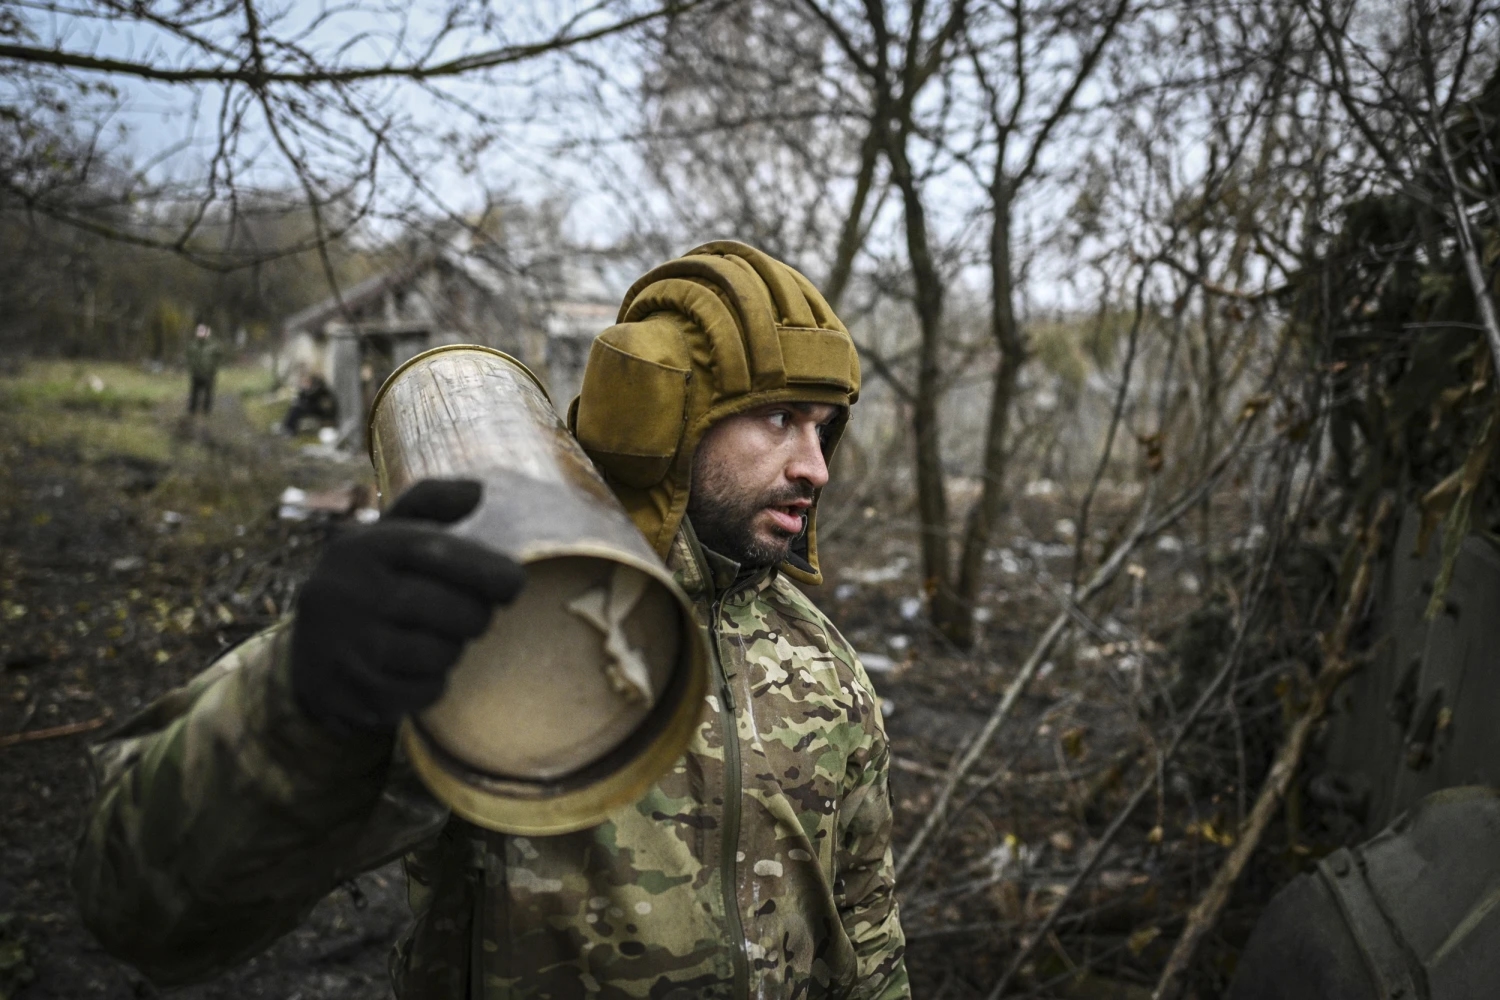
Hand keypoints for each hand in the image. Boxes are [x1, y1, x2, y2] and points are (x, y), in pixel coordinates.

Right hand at [289, 479, 524, 734]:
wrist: (307, 655)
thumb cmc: (370, 584)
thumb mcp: (387, 536)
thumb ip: (430, 503)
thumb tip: (477, 490)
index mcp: (362, 547)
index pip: (436, 551)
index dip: (485, 568)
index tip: (515, 584)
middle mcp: (347, 591)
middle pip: (447, 608)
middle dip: (476, 616)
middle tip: (475, 617)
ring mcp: (344, 643)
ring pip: (438, 652)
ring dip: (453, 650)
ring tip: (441, 640)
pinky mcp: (347, 690)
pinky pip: (420, 691)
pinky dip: (432, 683)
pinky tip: (418, 670)